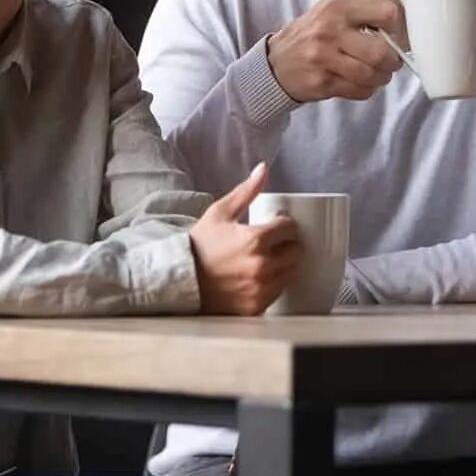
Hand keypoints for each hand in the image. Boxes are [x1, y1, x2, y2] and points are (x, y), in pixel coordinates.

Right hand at [189, 163, 303, 314]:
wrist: (178, 280)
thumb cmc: (199, 245)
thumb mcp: (220, 213)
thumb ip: (246, 191)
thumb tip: (263, 168)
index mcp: (255, 240)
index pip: (290, 228)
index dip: (283, 225)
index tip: (275, 226)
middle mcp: (262, 266)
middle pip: (296, 252)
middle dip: (287, 245)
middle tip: (272, 244)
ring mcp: (260, 289)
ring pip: (291, 272)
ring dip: (283, 265)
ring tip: (265, 260)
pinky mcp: (256, 307)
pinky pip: (278, 292)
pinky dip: (273, 283)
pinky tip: (257, 277)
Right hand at [267, 0, 406, 102]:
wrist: (277, 62)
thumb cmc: (316, 31)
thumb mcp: (339, 5)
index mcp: (338, 6)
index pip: (386, 12)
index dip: (398, 25)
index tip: (394, 32)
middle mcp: (329, 30)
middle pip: (380, 51)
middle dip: (393, 60)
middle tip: (391, 60)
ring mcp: (323, 58)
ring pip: (371, 74)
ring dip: (382, 77)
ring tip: (379, 72)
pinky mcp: (322, 82)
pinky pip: (360, 91)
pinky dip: (367, 89)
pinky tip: (362, 82)